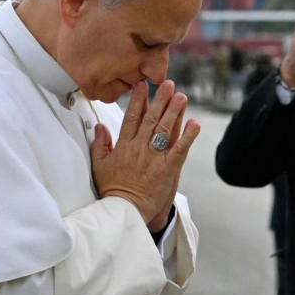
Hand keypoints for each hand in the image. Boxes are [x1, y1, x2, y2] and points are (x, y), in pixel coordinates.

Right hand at [91, 80, 199, 227]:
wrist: (124, 211)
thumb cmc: (112, 190)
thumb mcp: (100, 166)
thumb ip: (100, 144)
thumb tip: (99, 126)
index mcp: (124, 146)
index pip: (131, 117)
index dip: (138, 100)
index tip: (142, 85)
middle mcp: (139, 148)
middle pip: (151, 119)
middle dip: (160, 99)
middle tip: (168, 83)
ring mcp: (154, 158)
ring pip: (165, 130)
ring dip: (174, 111)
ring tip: (182, 96)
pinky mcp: (167, 169)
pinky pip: (180, 150)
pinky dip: (188, 136)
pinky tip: (195, 123)